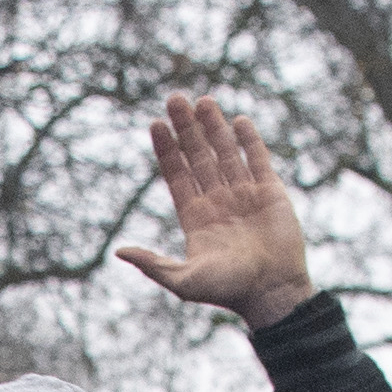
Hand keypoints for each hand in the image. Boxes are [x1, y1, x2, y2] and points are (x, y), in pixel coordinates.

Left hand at [116, 94, 315, 326]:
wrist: (272, 292)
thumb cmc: (228, 291)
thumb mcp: (184, 281)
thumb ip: (153, 264)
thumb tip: (119, 251)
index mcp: (196, 218)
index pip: (177, 175)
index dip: (167, 150)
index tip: (156, 124)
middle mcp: (218, 202)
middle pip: (198, 157)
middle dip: (186, 129)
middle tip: (174, 99)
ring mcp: (244, 195)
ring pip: (225, 153)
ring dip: (213, 127)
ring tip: (202, 100)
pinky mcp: (270, 192)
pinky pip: (257, 160)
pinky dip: (248, 141)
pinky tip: (237, 121)